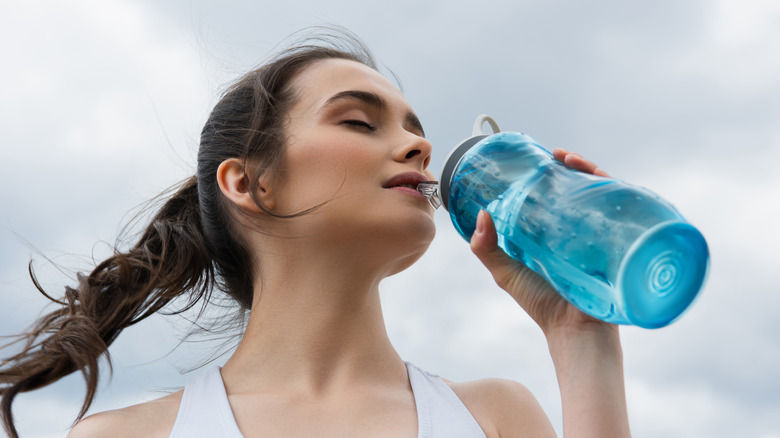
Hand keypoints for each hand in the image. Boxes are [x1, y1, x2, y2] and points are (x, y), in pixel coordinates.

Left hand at [469, 149, 610, 334]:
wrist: (575, 330)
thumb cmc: (541, 303)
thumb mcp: (506, 272)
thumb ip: (486, 247)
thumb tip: (481, 213)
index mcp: (553, 233)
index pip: (555, 195)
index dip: (549, 175)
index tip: (537, 159)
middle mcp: (578, 230)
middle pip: (580, 189)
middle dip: (571, 167)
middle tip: (557, 155)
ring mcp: (600, 235)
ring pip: (601, 193)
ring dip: (590, 171)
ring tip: (572, 161)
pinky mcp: (618, 242)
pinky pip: (623, 211)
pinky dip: (614, 189)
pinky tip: (599, 179)